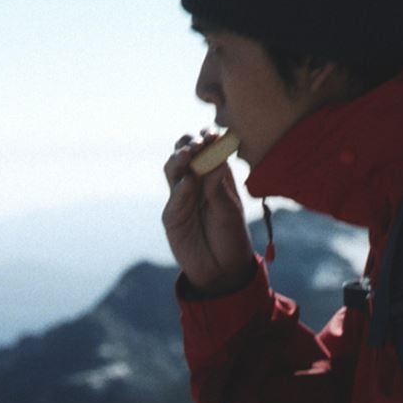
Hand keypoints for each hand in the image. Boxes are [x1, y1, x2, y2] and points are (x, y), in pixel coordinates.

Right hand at [162, 131, 255, 295]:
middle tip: (200, 143)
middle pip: (183, 152)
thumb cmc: (231, 234)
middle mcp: (194, 181)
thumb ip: (218, 184)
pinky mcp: (171, 216)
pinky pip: (174, 197)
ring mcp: (180, 197)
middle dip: (189, 144)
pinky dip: (181, 188)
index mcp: (213, 174)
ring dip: (179, 159)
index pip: (205, 148)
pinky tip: (189, 182)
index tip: (214, 134)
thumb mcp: (229, 207)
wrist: (224, 268)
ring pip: (172, 168)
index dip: (207, 138)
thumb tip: (215, 157)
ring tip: (189, 154)